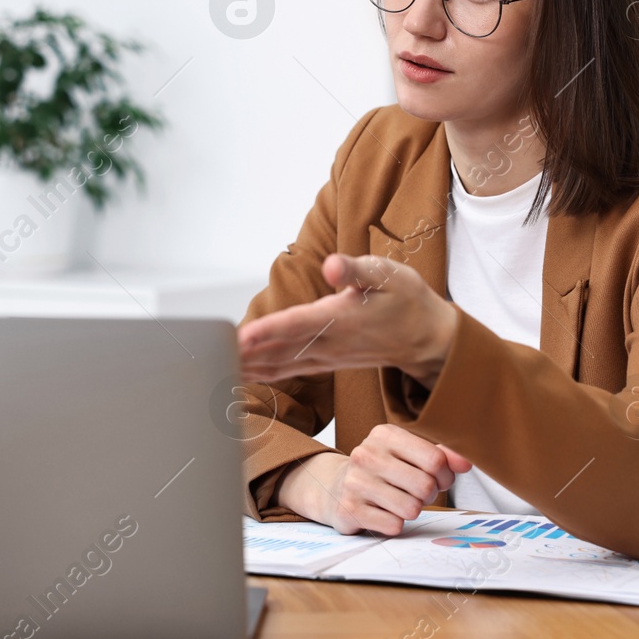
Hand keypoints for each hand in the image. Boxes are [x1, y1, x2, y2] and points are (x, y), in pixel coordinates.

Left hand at [237, 253, 457, 387]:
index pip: (297, 325)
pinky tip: (245, 372)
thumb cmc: (406, 300)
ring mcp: (328, 356)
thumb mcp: (388, 275)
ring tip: (218, 366)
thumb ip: (355, 270)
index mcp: (341, 318)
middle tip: (211, 354)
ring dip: (250, 366)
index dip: (268, 331)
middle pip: (280, 349)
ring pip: (282, 363)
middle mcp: (330, 342)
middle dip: (245, 353)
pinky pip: (291, 370)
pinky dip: (266, 372)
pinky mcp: (327, 362)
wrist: (428, 339)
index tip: (240, 337)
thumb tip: (331, 266)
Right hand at [277, 425, 472, 535]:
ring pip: (411, 509)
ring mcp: (355, 482)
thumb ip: (441, 456)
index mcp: (384, 435)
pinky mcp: (349, 509)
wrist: (336, 488)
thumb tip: (466, 462)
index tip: (437, 479)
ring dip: (412, 511)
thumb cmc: (383, 471)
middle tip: (416, 494)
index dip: (445, 476)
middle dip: (429, 496)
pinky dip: (394, 524)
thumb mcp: (408, 454)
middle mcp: (366, 454)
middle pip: (425, 486)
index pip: (436, 460)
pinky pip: (394, 525)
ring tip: (398, 502)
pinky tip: (382, 513)